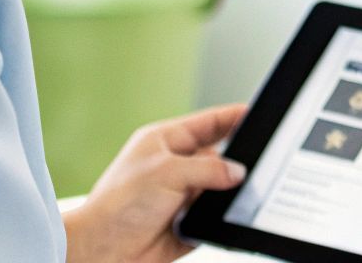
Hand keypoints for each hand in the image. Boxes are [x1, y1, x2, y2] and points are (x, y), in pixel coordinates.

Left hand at [64, 103, 248, 262]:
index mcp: (167, 141)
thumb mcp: (167, 173)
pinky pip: (216, 216)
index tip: (258, 113)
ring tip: (239, 193)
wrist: (103, 250)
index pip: (209, 123)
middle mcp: (176, 166)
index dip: (234, 116)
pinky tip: (226, 217)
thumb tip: (238, 172)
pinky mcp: (188, 222)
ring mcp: (182, 194)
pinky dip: (223, 217)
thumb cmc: (118, 205)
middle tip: (258, 161)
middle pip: (220, 156)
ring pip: (221, 188)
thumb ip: (208, 168)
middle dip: (237, 160)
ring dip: (229, 192)